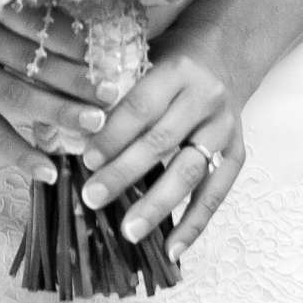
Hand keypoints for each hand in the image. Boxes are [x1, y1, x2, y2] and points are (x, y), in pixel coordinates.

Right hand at [0, 0, 105, 185]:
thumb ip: (23, 5)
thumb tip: (85, 26)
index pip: (39, 22)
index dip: (76, 39)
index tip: (110, 52)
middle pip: (33, 59)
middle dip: (77, 77)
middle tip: (114, 92)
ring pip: (16, 94)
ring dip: (59, 111)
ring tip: (96, 124)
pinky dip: (19, 152)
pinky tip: (47, 171)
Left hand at [76, 33, 245, 260]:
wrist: (226, 52)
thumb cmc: (170, 59)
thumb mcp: (143, 58)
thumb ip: (114, 90)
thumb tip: (65, 132)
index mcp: (177, 70)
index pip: (141, 106)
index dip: (113, 135)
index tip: (85, 160)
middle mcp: (205, 98)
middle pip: (162, 141)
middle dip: (124, 173)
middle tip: (93, 198)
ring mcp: (225, 128)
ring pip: (190, 172)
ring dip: (158, 205)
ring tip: (129, 232)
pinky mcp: (238, 153)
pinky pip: (217, 194)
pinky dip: (195, 224)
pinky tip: (173, 250)